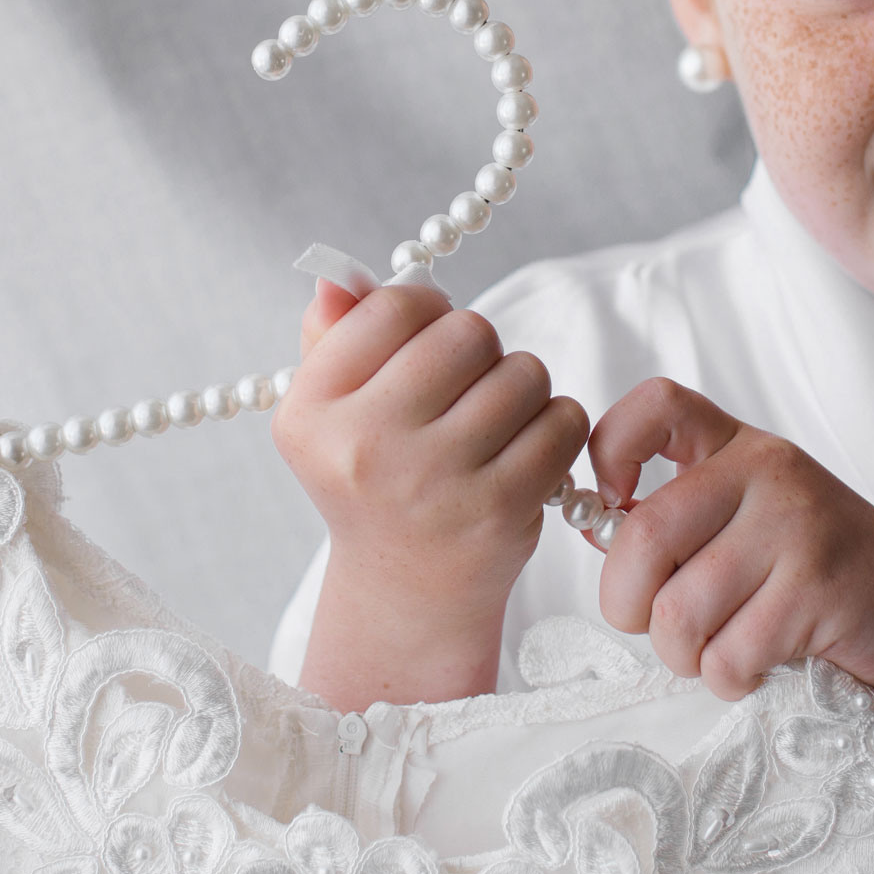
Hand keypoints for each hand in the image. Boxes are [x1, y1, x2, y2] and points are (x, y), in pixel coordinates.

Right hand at [275, 280, 587, 708]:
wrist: (404, 592)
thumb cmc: (372, 479)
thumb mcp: (328, 415)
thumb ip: (331, 339)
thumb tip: (338, 282)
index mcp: (312, 413)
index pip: (393, 308)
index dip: (427, 309)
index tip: (430, 336)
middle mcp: (365, 448)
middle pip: (468, 332)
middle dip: (480, 348)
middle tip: (468, 384)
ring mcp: (435, 482)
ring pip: (523, 374)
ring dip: (521, 387)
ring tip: (495, 422)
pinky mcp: (499, 511)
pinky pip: (561, 422)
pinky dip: (555, 426)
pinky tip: (526, 449)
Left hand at [584, 378, 873, 844]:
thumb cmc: (832, 586)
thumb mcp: (758, 528)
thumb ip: (683, 524)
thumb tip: (592, 531)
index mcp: (744, 449)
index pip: (656, 404)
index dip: (609, 450)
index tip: (612, 505)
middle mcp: (769, 473)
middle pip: (641, 535)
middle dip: (627, 604)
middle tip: (656, 628)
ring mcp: (796, 527)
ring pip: (677, 609)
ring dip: (683, 656)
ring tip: (721, 654)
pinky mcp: (817, 590)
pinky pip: (726, 654)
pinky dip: (730, 680)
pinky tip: (763, 670)